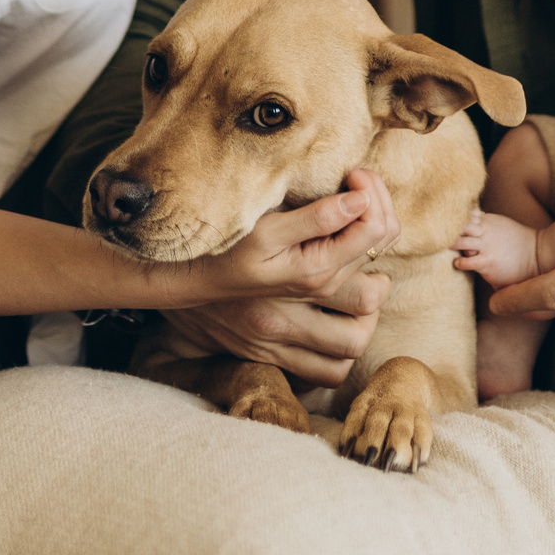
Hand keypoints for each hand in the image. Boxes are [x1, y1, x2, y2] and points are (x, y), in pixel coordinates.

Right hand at [169, 168, 397, 384]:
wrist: (175, 285)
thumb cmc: (220, 245)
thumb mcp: (261, 223)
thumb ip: (314, 215)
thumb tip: (361, 202)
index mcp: (300, 271)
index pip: (368, 237)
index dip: (374, 200)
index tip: (360, 181)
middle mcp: (297, 312)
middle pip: (371, 295)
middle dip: (379, 262)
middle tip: (367, 235)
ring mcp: (285, 339)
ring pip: (355, 342)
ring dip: (366, 314)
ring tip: (360, 280)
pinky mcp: (275, 357)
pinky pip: (328, 372)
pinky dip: (341, 352)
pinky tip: (338, 321)